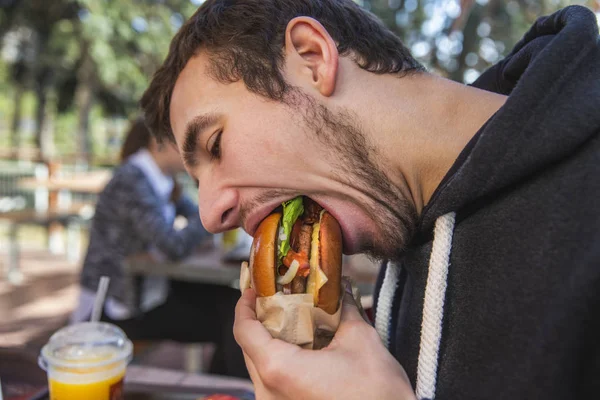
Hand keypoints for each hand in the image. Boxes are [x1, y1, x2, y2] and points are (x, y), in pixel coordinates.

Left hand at [233, 286, 416, 399]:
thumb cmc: (378, 393)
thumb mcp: (360, 339)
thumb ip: (344, 308)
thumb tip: (341, 287)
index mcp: (279, 369)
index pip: (244, 331)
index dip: (244, 306)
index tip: (254, 290)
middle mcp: (268, 393)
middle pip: (249, 349)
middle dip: (260, 322)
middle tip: (276, 300)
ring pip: (260, 367)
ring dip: (270, 343)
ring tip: (292, 322)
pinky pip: (272, 383)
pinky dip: (281, 362)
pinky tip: (302, 350)